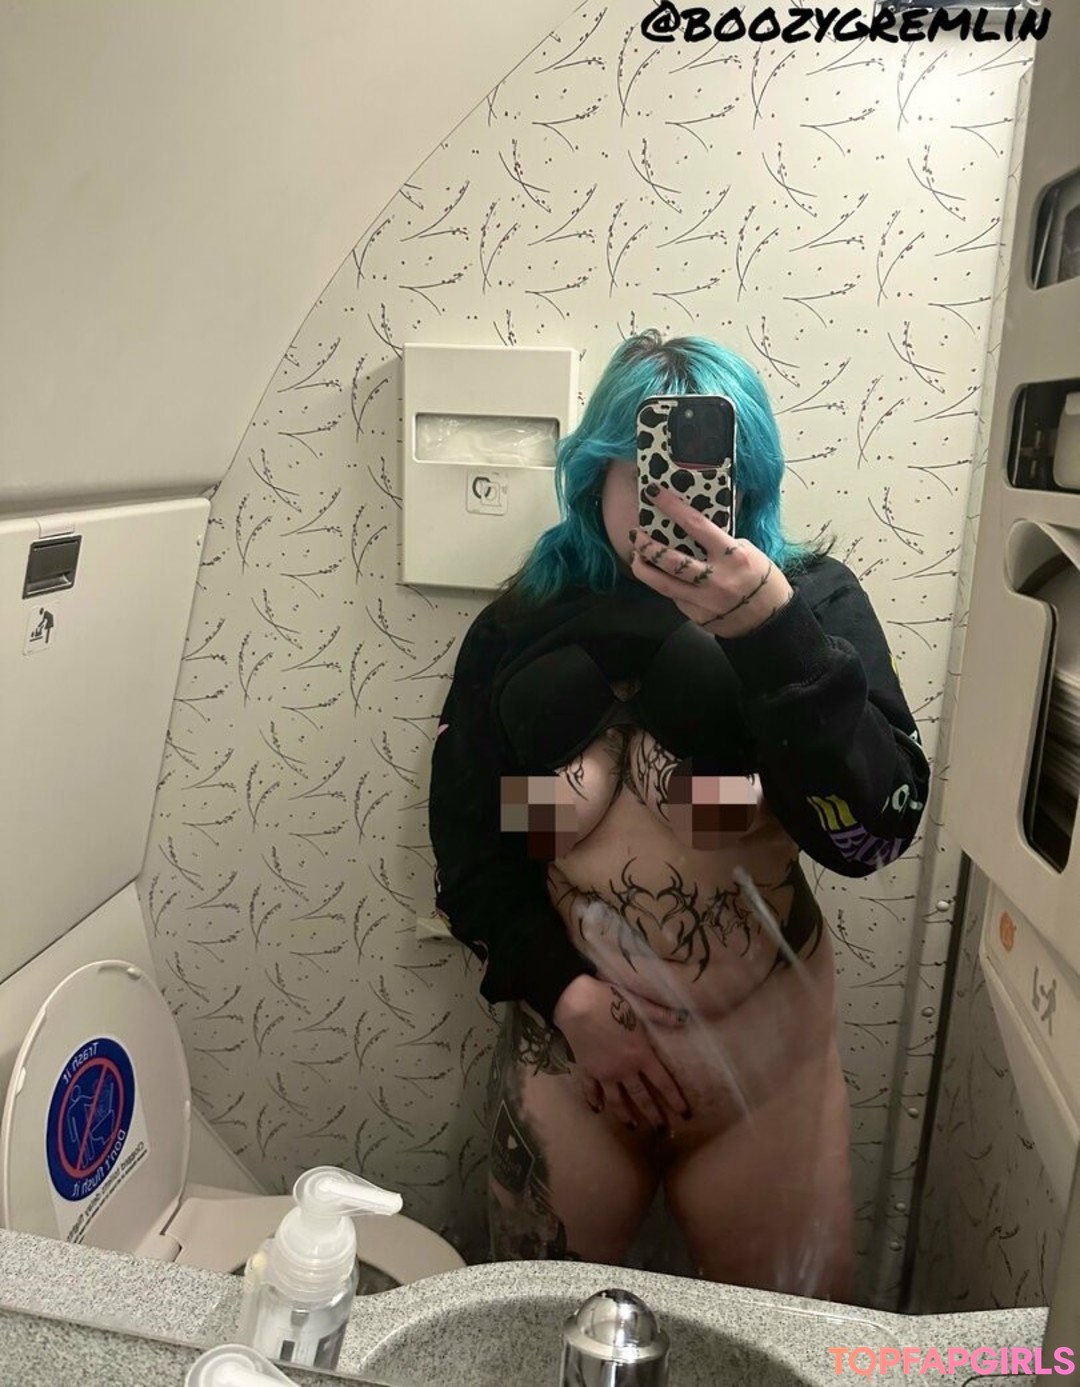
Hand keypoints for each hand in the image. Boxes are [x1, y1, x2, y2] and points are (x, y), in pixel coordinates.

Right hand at [552, 975, 692, 1128]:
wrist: (577, 1004)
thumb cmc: (609, 1001)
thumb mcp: (640, 1005)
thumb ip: (662, 1015)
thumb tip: (685, 1018)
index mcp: (640, 1055)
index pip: (663, 1083)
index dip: (675, 1100)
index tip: (684, 1115)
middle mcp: (624, 1070)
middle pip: (642, 1098)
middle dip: (653, 1115)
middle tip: (661, 1130)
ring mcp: (604, 1073)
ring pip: (617, 1100)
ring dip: (625, 1115)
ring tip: (632, 1127)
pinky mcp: (586, 1070)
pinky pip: (591, 1090)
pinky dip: (594, 1100)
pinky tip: (597, 1109)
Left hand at [629, 482, 792, 637]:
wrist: (769, 619)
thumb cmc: (762, 580)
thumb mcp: (749, 552)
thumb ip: (720, 543)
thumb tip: (692, 531)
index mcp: (732, 555)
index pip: (696, 525)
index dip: (672, 507)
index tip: (654, 493)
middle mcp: (716, 578)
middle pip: (670, 559)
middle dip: (647, 544)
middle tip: (636, 533)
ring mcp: (704, 600)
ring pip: (662, 583)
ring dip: (644, 568)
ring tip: (637, 556)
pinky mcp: (697, 616)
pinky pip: (674, 597)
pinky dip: (665, 584)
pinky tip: (661, 576)